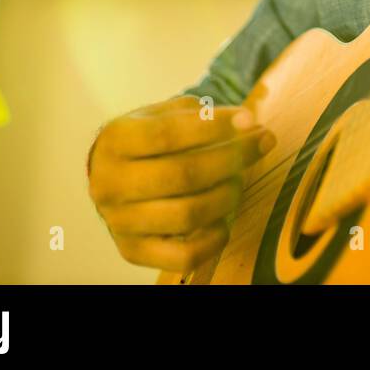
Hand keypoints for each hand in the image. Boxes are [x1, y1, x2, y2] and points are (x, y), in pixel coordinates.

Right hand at [87, 95, 274, 272]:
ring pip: (187, 215)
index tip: (249, 118)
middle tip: (261, 143)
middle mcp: (109, 183)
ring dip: (227, 195)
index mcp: (115, 141)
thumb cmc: (147, 140)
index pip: (167, 133)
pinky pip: (183, 256)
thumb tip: (248, 125)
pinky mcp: (133, 251)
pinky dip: (214, 239)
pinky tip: (224, 219)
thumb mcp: (162, 114)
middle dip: (232, 158)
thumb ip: (200, 114)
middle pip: (183, 174)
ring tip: (239, 180)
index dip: (214, 126)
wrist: (108, 177)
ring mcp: (119, 222)